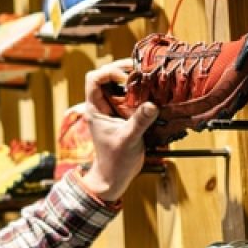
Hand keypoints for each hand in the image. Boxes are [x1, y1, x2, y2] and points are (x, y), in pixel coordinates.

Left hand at [79, 58, 157, 202]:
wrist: (114, 177)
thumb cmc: (115, 161)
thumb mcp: (128, 140)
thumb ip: (139, 122)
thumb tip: (152, 105)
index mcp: (95, 108)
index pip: (94, 79)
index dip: (109, 73)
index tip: (126, 79)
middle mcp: (102, 105)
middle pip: (107, 76)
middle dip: (123, 70)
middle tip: (142, 70)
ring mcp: (113, 109)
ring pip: (119, 85)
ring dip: (133, 79)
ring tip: (149, 77)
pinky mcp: (124, 114)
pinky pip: (130, 96)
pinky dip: (141, 91)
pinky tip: (153, 91)